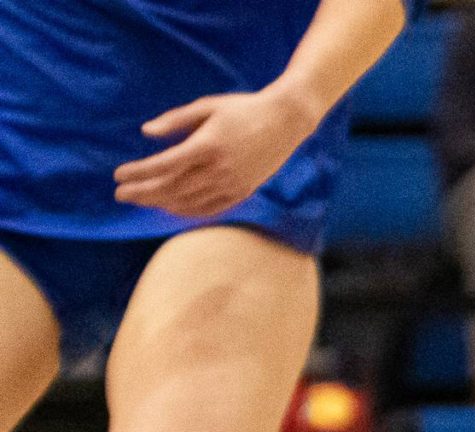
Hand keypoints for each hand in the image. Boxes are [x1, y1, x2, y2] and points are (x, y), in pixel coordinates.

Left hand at [113, 87, 321, 219]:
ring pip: (189, 201)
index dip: (139, 172)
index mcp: (208, 146)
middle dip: (143, 192)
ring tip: (141, 200)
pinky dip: (187, 211)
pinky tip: (171, 208)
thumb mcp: (207, 106)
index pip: (164, 165)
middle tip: (120, 195)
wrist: (286, 122)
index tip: (118, 175)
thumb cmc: (243, 108)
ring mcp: (233, 184)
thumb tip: (146, 133)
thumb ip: (175, 120)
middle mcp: (220, 169)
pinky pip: (210, 208)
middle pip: (172, 188)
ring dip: (161, 203)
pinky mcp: (243, 191)